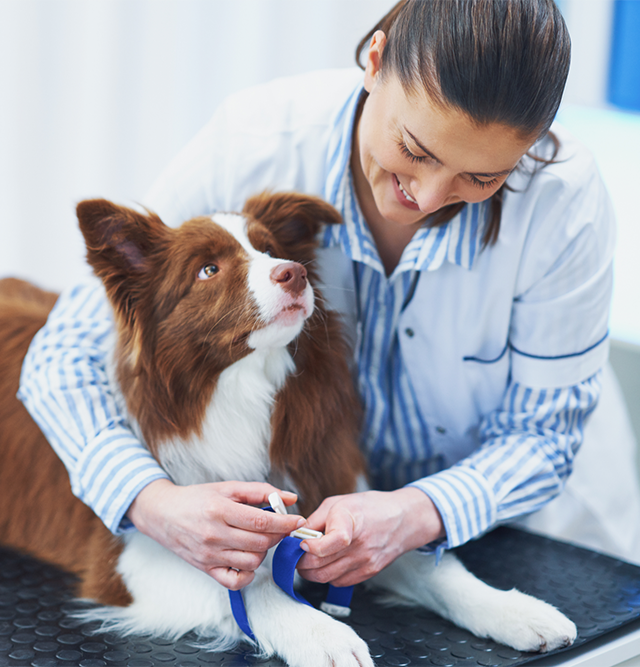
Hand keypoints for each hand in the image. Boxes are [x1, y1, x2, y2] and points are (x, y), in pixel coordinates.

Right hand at [127, 478, 304, 589]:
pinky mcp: (206, 569)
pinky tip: (248, 557)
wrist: (163, 514)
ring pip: (252, 561)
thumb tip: (291, 498)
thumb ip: (261, 491)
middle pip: (260, 543)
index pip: (261, 522)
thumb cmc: (197, 498)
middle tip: (280, 526)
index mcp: (220, 510)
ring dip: (264, 551)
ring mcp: (209, 555)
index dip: (285, 523)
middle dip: (278, 535)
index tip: (298, 520)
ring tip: (260, 538)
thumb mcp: (228, 487)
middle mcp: (214, 535)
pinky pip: (235, 581)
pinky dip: (249, 573)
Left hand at [296, 487, 444, 586]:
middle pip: (320, 565)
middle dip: (300, 562)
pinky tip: (326, 563)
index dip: (310, 546)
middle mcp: (360, 545)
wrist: (402, 520)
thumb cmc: (369, 507)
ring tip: (308, 559)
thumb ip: (315, 520)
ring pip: (325, 578)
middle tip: (295, 554)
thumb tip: (295, 535)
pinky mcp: (368, 573)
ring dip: (310, 572)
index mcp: (351, 521)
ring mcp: (365, 562)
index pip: (330, 543)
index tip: (302, 542)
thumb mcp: (338, 502)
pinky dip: (327, 576)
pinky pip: (338, 582)